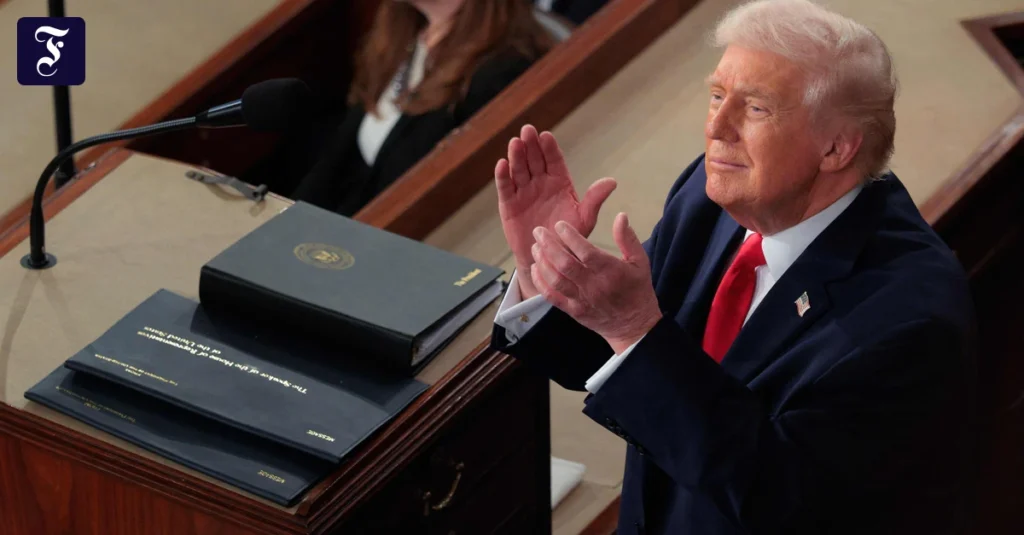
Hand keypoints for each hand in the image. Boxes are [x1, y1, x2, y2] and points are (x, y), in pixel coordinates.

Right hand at [495, 124, 616, 298]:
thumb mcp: (584, 219)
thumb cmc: (568, 238)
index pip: (554, 160)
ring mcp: (524, 192)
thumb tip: (612, 181)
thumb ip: (594, 200)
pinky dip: (503, 176)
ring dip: (516, 156)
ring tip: (515, 143)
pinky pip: (505, 188)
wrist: (547, 259)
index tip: (546, 137)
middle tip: (528, 131)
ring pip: (519, 170)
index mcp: (559, 182)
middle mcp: (540, 183)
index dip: (549, 148)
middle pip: (535, 160)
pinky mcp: (509, 204)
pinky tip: (502, 164)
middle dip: (531, 145)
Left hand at [530, 212, 661, 353]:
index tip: (559, 225)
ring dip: (542, 262)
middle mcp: (594, 286)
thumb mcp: (640, 262)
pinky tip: (535, 268)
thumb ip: (628, 239)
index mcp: (611, 272)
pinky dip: (540, 282)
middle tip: (538, 231)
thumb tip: (621, 216)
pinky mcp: (573, 311)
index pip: (586, 252)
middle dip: (549, 245)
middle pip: (565, 265)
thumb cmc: (637, 290)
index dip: (570, 237)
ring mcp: (581, 300)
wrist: (634, 327)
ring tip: (535, 247)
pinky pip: (552, 297)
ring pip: (555, 280)